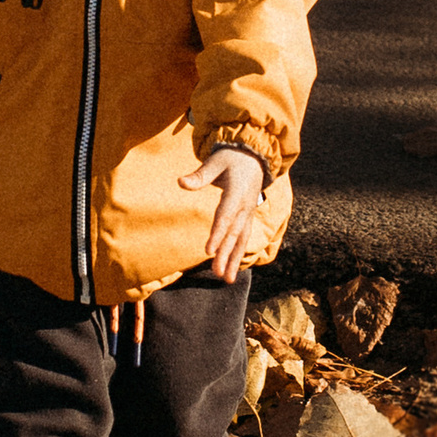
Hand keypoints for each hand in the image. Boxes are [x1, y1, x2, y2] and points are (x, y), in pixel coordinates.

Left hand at [178, 145, 267, 281]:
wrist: (255, 156)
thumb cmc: (232, 158)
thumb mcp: (216, 161)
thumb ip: (200, 175)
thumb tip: (181, 182)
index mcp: (237, 193)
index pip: (225, 217)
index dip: (217, 234)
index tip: (208, 251)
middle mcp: (246, 206)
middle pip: (234, 233)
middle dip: (226, 254)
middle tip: (218, 273)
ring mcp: (249, 213)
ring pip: (241, 239)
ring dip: (234, 260)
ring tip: (228, 279)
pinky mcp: (248, 217)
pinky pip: (244, 237)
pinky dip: (239, 254)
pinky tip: (233, 268)